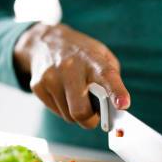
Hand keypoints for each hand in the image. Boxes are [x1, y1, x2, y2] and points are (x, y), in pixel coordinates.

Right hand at [14, 23, 129, 127]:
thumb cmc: (82, 55)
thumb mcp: (102, 57)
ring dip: (77, 114)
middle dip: (91, 120)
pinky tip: (64, 95)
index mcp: (92, 60)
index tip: (123, 105)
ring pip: (69, 116)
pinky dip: (64, 109)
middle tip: (95, 115)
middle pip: (81, 111)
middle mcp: (71, 67)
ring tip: (78, 98)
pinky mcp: (38, 86)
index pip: (107, 77)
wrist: (45, 41)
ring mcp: (51, 77)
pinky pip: (57, 112)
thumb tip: (115, 109)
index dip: (116, 92)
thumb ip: (112, 81)